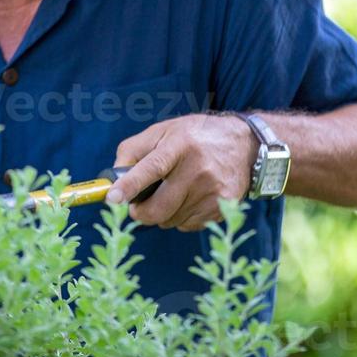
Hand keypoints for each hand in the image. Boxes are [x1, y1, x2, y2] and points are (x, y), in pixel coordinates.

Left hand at [106, 113, 256, 230]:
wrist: (244, 144)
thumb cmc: (195, 136)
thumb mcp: (163, 131)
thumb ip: (133, 150)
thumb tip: (114, 177)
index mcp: (179, 145)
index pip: (151, 168)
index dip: (130, 186)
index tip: (112, 198)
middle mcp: (198, 169)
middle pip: (159, 208)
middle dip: (140, 213)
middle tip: (137, 206)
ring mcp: (213, 191)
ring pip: (171, 220)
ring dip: (164, 213)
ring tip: (174, 192)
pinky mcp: (224, 207)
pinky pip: (189, 225)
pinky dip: (182, 217)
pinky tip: (191, 198)